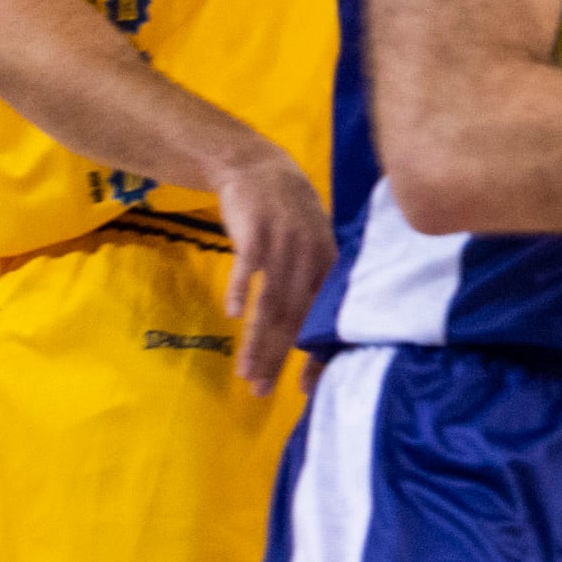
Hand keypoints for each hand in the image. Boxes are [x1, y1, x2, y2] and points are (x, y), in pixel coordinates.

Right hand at [212, 137, 336, 396]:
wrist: (261, 168)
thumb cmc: (288, 217)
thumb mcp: (312, 247)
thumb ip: (312, 286)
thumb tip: (311, 335)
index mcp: (329, 265)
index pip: (327, 318)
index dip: (318, 354)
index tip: (307, 389)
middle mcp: (311, 257)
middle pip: (295, 317)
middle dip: (279, 358)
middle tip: (263, 392)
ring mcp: (283, 244)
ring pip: (271, 302)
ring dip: (257, 340)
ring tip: (246, 373)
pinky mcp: (256, 232)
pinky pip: (249, 265)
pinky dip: (240, 288)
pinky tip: (232, 314)